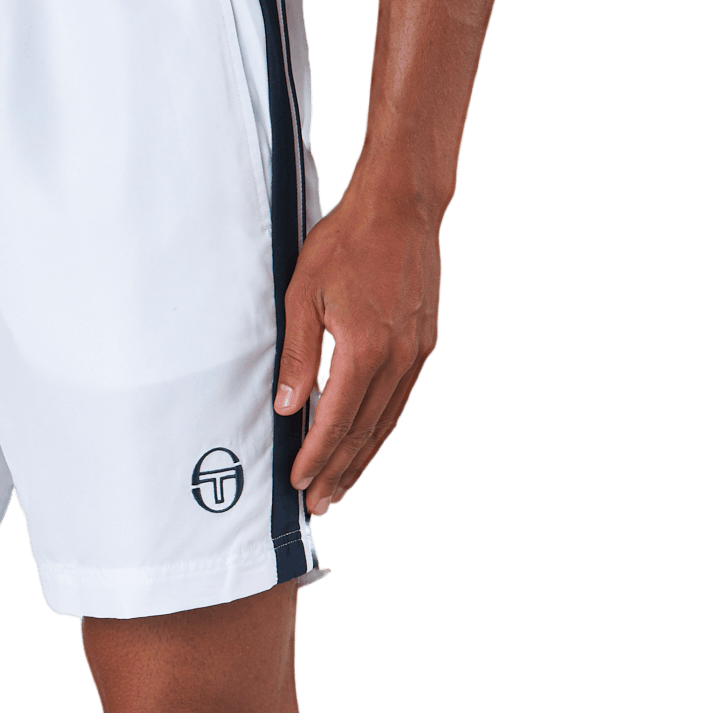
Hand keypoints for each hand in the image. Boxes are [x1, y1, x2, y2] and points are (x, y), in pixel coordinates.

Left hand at [272, 186, 440, 516]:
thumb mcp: (304, 293)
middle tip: (319, 505)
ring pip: (387, 422)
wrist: (401, 207)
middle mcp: (397, 357)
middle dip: (339, 472)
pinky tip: (367, 444)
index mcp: (365, 347)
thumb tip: (287, 406)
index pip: (336, 419)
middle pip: (364, 432)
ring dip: (362, 459)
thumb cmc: (347, 241)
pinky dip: (381, 429)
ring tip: (341, 488)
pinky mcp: (424, 344)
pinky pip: (401, 400)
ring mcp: (416, 353)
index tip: (298, 482)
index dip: (316, 456)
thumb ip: (296, 354)